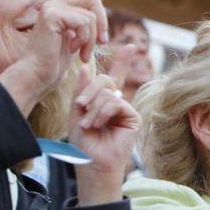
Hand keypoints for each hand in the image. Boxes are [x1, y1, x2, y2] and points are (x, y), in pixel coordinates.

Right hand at [1, 0, 106, 106]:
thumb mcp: (75, 41)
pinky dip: (86, 38)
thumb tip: (98, 13)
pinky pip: (85, 21)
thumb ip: (84, 25)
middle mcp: (53, 2)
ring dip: (93, 36)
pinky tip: (74, 49)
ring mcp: (51, 7)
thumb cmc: (52, 64)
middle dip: (102, 22)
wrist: (37, 75)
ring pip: (91, 13)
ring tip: (82, 53)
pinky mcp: (52, 15)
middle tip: (101, 43)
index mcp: (58, 7)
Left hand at [68, 72, 140, 201]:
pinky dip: (103, 113)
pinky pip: (116, 103)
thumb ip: (81, 91)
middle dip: (89, 91)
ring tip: (89, 125)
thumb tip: (86, 68)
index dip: (122, 61)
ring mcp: (126, 109)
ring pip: (108, 93)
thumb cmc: (83, 143)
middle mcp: (117, 102)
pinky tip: (99, 125)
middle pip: (105, 81)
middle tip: (80, 106)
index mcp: (103, 100)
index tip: (131, 47)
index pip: (113, 77)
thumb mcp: (76, 113)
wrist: (91, 162)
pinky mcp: (133, 117)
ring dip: (93, 108)